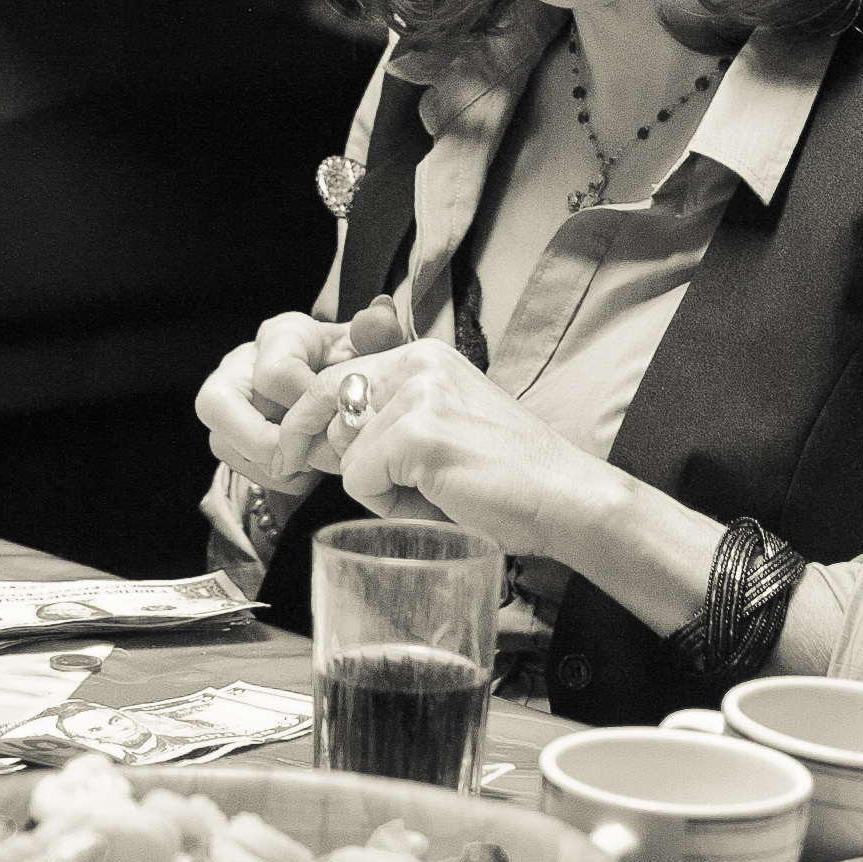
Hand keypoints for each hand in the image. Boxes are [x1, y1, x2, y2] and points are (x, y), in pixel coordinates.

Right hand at [195, 297, 404, 486]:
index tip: (334, 416)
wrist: (334, 386)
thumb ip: (376, 334)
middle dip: (267, 441)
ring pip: (225, 444)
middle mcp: (239, 366)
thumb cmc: (349, 367)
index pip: (274, 374)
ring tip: (315, 462)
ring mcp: (226, 403)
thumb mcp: (366, 348)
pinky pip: (240, 468)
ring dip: (275, 464)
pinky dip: (276, 478)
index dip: (306, 405)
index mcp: (278, 337)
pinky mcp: (227, 436)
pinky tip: (307, 470)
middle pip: (217, 405)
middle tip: (309, 456)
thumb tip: (379, 318)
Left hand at [324, 343, 613, 560]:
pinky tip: (437, 500)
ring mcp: (419, 396)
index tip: (298, 451)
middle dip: (342, 454)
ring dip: (378, 487)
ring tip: (435, 492)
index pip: (334, 377)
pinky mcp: (419, 434)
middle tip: (400, 485)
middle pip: (327, 407)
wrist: (564, 498)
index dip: (313, 419)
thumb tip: (318, 438)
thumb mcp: (441, 428)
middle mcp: (419, 363)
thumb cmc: (507, 476)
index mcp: (424, 357)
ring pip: (344, 452)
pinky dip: (388, 504)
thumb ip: (386, 422)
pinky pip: (359, 479)